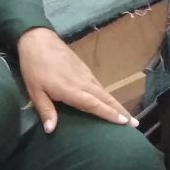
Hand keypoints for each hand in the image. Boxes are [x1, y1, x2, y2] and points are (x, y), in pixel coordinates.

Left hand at [17, 27, 135, 133]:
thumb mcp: (35, 90)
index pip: (94, 104)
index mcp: (71, 89)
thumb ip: (45, 110)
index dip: (109, 114)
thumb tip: (50, 130)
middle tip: (135, 123)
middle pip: (105, 98)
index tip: (124, 122)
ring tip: (127, 116)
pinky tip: (110, 101)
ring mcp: (85, 74)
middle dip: (120, 111)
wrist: (38, 40)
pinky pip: (99, 85)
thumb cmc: (34, 67)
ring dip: (116, 103)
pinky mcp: (84, 69)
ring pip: (104, 91)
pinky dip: (107, 95)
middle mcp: (83, 82)